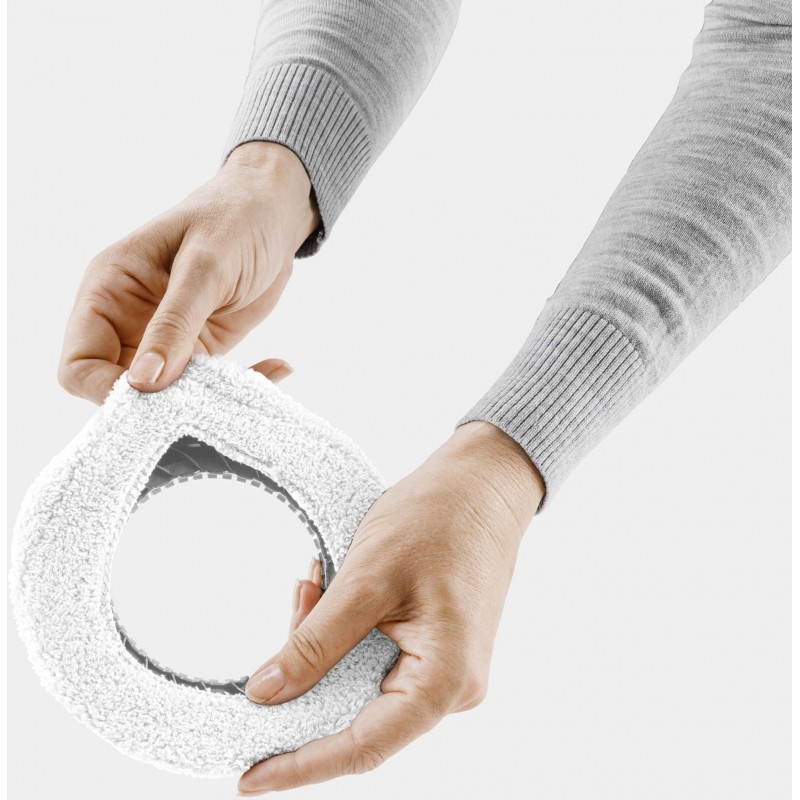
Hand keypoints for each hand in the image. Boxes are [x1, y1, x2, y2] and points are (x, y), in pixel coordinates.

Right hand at [58, 142, 320, 403]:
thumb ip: (175, 323)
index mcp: (110, 291)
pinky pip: (209, 385)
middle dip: (158, 405)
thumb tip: (145, 382)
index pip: (80, 363)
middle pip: (120, 389)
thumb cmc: (234, 218)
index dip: (105, 389)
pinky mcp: (204, 348)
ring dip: (206, 400)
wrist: (276, 211)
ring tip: (248, 384)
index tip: (152, 396)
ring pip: (168, 395)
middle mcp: (130, 321)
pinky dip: (240, 386)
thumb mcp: (205, 266)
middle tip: (205, 400)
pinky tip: (275, 368)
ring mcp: (167, 339)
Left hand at [238, 421, 543, 794]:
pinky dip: (342, 630)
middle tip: (291, 610)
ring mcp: (443, 667)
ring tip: (312, 585)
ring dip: (324, 643)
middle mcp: (448, 686)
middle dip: (308, 675)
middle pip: (356, 715)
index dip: (300, 765)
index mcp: (444, 680)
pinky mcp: (433, 646)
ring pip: (359, 681)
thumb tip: (268, 692)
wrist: (482, 484)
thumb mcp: (366, 579)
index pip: (361, 746)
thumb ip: (316, 642)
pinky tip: (329, 588)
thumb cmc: (441, 520)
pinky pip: (374, 657)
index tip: (250, 777)